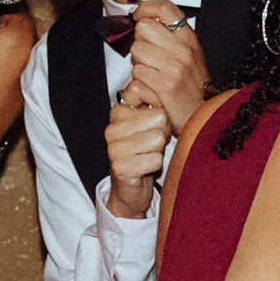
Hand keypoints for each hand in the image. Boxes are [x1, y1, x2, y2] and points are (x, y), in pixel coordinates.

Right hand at [104, 78, 171, 217]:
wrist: (131, 190)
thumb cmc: (145, 152)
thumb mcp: (150, 123)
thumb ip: (155, 104)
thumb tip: (166, 91)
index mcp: (118, 111)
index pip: (145, 90)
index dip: (160, 108)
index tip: (155, 123)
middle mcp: (112, 127)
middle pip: (159, 117)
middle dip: (163, 132)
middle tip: (153, 144)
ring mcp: (114, 147)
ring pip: (158, 138)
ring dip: (160, 150)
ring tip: (149, 154)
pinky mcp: (120, 167)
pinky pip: (155, 159)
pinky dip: (156, 165)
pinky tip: (146, 168)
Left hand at [127, 1, 208, 134]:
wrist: (203, 116)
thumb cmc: (194, 88)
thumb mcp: (190, 55)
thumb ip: (171, 37)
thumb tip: (146, 21)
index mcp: (188, 38)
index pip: (165, 8)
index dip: (145, 8)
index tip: (138, 14)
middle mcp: (183, 49)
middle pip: (143, 27)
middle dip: (140, 40)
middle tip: (147, 54)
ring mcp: (174, 66)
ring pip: (137, 50)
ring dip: (139, 63)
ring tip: (152, 73)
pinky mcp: (164, 84)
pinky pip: (137, 72)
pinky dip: (140, 81)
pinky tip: (152, 86)